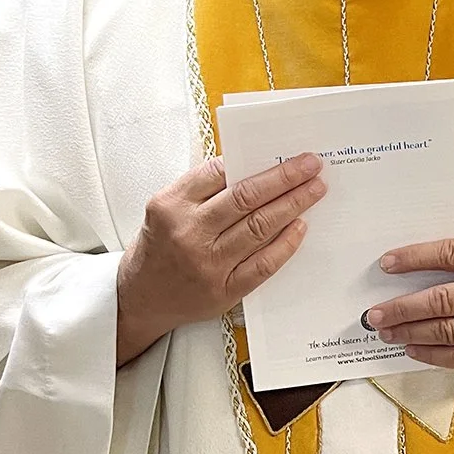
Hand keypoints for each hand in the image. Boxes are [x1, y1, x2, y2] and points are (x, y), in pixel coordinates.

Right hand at [115, 153, 325, 363]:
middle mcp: (189, 233)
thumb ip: (202, 190)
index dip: (255, 162)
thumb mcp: (166, 209)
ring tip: (314, 190)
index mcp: (171, 205)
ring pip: (258, 227)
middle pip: (245, 198)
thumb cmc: (159, 246)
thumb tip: (253, 168)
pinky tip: (300, 226)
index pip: (219, 174)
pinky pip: (263, 264)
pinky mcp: (223, 290)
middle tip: (310, 165)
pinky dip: (285, 244)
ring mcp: (207, 264)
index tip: (284, 155)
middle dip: (283, 178)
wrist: (139, 298)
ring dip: (292, 205)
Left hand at [365, 237, 453, 370]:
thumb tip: (418, 262)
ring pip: (447, 330)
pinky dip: (433, 354)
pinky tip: (413, 349)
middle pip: (441, 299)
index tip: (387, 264)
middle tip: (374, 313)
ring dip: (411, 332)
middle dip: (402, 307)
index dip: (414, 259)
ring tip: (386, 331)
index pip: (448, 255)